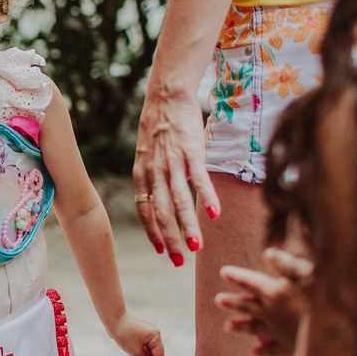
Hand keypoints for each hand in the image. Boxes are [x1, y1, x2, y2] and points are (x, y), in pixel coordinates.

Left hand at [108, 312, 164, 355]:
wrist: (113, 320)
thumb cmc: (125, 334)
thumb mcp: (135, 351)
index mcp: (155, 336)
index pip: (159, 355)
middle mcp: (154, 334)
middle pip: (156, 353)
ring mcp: (148, 335)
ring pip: (150, 351)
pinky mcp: (141, 336)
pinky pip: (145, 348)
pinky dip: (144, 355)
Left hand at [133, 88, 219, 265]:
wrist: (167, 94)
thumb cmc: (160, 125)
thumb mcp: (148, 153)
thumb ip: (153, 176)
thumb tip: (161, 197)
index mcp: (142, 173)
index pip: (144, 210)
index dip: (152, 232)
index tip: (161, 251)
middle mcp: (154, 171)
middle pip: (161, 212)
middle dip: (170, 240)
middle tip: (179, 262)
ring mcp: (172, 161)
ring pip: (179, 200)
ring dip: (188, 226)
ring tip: (196, 247)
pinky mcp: (190, 150)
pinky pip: (199, 178)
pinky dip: (207, 197)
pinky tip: (215, 215)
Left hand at [216, 247, 313, 355]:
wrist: (333, 329)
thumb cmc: (321, 296)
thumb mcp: (305, 273)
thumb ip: (286, 263)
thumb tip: (268, 252)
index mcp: (272, 292)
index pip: (249, 281)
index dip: (236, 276)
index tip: (223, 272)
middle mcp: (270, 312)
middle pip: (246, 306)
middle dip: (232, 302)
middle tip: (218, 300)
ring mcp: (277, 331)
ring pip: (254, 328)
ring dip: (240, 326)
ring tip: (226, 326)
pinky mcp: (288, 348)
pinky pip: (272, 351)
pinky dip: (262, 352)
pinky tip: (254, 353)